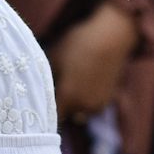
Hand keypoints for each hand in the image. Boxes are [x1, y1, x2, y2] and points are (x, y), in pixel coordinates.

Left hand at [48, 1, 139, 123]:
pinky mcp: (110, 98)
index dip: (46, 110)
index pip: (52, 117)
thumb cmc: (79, 44)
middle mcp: (84, 107)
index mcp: (68, 99)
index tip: (43, 100)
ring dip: (77, 104)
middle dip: (62, 106)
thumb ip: (46, 78)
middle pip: (67, 115)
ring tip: (74, 83)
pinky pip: (93, 104)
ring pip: (81, 112)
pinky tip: (87, 81)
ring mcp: (99, 104)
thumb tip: (41, 87)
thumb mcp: (54, 57)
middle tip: (59, 87)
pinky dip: (89, 98)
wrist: (111, 36)